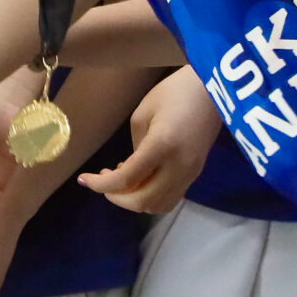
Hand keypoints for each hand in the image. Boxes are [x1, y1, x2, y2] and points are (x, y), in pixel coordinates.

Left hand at [79, 65, 218, 213]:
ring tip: (119, 180)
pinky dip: (150, 196)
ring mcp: (190, 174)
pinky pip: (170, 198)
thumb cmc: (174, 92)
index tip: (83, 179)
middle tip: (102, 180)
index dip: (101, 185)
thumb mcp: (143, 114)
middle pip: (143, 201)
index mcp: (161, 146)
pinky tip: (140, 179)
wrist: (212, 90)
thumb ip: (134, 148)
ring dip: (134, 200)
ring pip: (158, 206)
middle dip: (116, 197)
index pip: (127, 179)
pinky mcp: (195, 174)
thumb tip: (128, 171)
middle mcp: (178, 167)